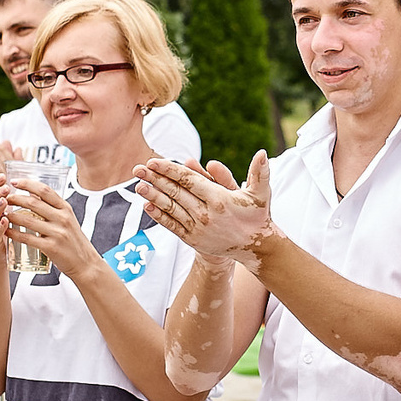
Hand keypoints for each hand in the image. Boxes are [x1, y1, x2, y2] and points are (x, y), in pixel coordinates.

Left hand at [0, 176, 95, 275]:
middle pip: (34, 202)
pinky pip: (28, 238)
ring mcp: (57, 233)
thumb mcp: (67, 219)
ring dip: (12, 215)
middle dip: (15, 198)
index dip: (27, 184)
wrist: (85, 263)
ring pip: (28, 220)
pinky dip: (14, 234)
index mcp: (66, 208)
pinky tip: (6, 231)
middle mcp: (62, 218)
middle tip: (4, 198)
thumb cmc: (73, 240)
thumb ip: (52, 207)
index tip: (14, 181)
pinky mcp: (51, 247)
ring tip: (2, 213)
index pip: (45, 190)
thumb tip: (31, 192)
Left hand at [133, 153, 274, 261]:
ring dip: (153, 196)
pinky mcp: (194, 239)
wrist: (254, 247)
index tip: (153, 161)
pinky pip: (172, 225)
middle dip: (155, 179)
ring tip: (138, 185)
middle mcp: (206, 214)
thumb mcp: (261, 193)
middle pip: (176, 193)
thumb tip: (263, 153)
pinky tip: (147, 205)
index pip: (188, 180)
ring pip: (171, 209)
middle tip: (137, 169)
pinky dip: (159, 216)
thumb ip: (259, 172)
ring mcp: (198, 228)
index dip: (169, 170)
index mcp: (219, 199)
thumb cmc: (257, 215)